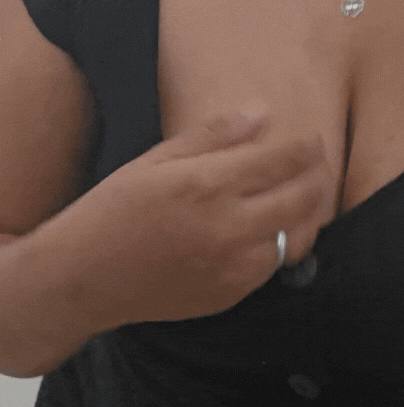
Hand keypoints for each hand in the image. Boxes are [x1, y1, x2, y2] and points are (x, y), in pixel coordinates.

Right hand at [92, 109, 329, 325]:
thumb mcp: (155, 161)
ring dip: (304, 215)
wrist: (83, 278)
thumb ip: (213, 137)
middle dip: (317, 177)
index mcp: (208, 185)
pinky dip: (277, 246)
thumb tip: (261, 112)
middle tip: (318, 166)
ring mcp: (232, 266)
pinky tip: (267, 230)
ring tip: (302, 197)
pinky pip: (271, 266)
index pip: (282, 161)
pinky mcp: (229, 295)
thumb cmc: (114, 211)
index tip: (313, 140)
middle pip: (302, 199)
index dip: (306, 147)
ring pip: (294, 237)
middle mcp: (228, 227)